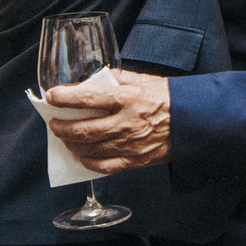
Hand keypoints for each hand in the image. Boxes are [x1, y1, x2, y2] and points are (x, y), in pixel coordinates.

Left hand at [43, 69, 170, 170]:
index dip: (65, 98)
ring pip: (90, 149)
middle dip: (62, 127)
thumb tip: (90, 82)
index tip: (51, 96)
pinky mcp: (135, 161)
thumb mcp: (142, 80)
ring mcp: (130, 145)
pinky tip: (81, 154)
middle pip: (83, 129)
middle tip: (54, 123)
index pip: (88, 98)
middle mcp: (126, 123)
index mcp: (128, 98)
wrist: (194, 121)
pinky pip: (104, 167)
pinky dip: (88, 162)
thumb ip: (115, 79)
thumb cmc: (168, 97)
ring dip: (71, 143)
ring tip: (65, 137)